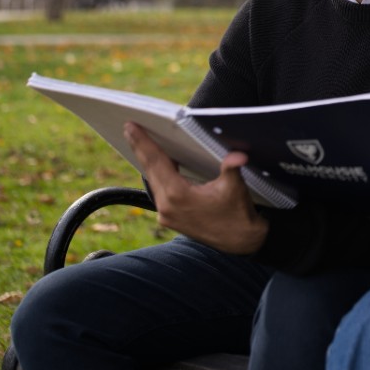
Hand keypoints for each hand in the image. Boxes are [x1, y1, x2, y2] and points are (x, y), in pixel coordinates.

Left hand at [123, 122, 268, 254]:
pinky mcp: (170, 219)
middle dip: (140, 148)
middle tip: (129, 129)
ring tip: (140, 143)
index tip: (130, 127)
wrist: (240, 241)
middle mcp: (167, 206)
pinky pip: (158, 191)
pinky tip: (158, 166)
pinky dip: (157, 175)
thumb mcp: (235, 187)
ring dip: (147, 162)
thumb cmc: (238, 214)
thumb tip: (238, 155)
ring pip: (152, 181)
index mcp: (178, 195)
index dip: (143, 142)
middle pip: (149, 170)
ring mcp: (166, 214)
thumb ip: (232, 168)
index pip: (156, 162)